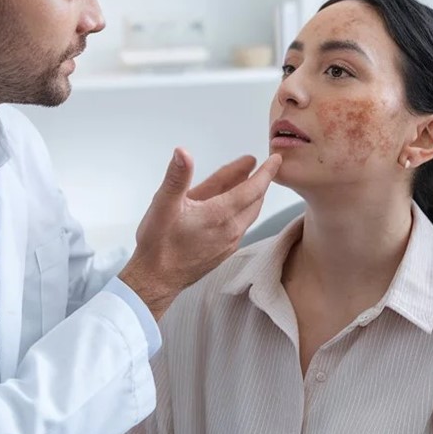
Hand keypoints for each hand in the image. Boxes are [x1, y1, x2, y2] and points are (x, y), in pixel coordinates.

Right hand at [119, 148, 281, 318]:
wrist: (156, 280)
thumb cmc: (158, 244)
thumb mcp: (163, 205)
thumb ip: (177, 177)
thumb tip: (183, 153)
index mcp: (219, 214)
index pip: (253, 189)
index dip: (266, 172)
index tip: (276, 159)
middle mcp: (231, 229)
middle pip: (255, 200)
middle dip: (260, 181)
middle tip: (263, 166)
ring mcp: (230, 242)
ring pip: (249, 214)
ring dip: (252, 196)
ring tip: (249, 181)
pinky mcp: (225, 251)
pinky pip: (241, 225)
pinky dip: (243, 210)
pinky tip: (233, 206)